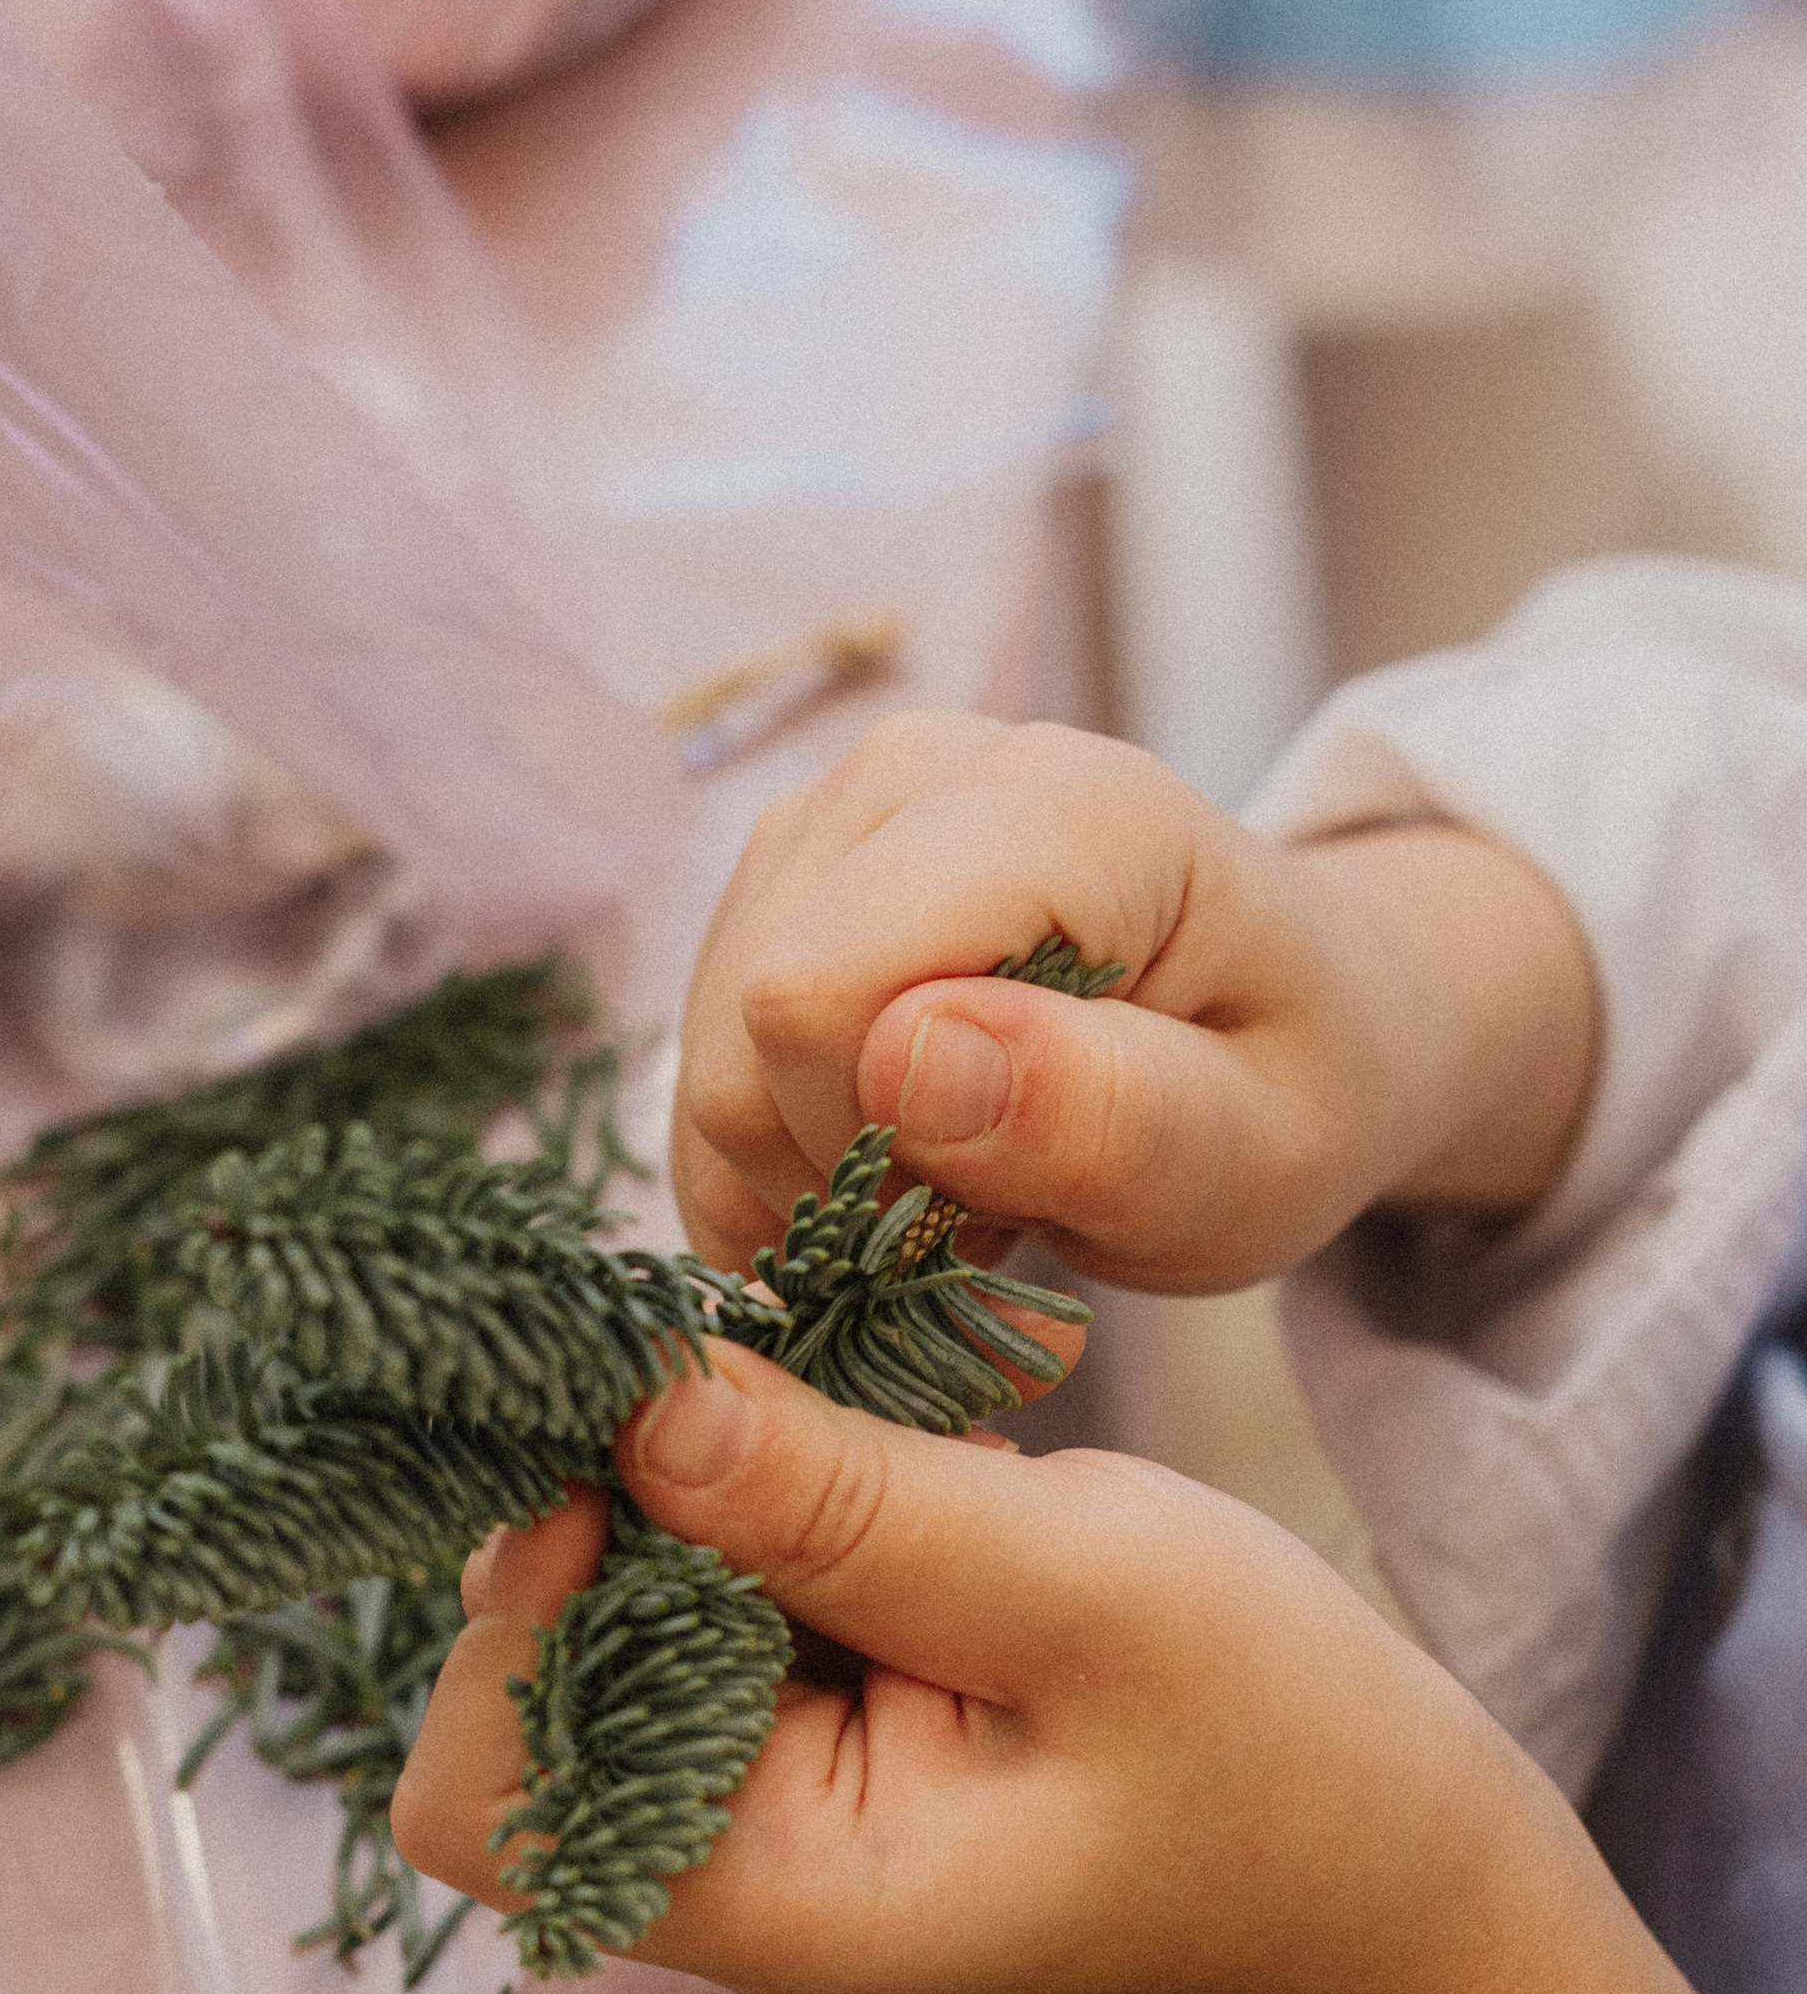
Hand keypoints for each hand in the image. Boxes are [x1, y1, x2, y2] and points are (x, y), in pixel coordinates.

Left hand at [394, 1346, 1761, 1993]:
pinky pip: (705, 1559)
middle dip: (608, 1499)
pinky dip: (768, 1472)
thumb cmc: (1276, 1749)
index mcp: (766, 1890)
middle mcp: (717, 1848)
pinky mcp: (801, 1694)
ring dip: (696, 1466)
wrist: (1392, 1860)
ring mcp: (751, 1771)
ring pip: (601, 1582)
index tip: (655, 1447)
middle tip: (770, 1377)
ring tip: (867, 1406)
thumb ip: (850, 1506)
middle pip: (511, 1664)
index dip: (517, 1607)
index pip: (477, 1786)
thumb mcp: (1085, 1593)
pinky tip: (899, 1433)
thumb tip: (637, 1398)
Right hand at [673, 711, 1599, 1290]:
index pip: (818, 996)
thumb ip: (1106, 1113)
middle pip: (746, 1043)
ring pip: (708, 1076)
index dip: (877, 1156)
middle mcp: (909, 773)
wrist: (1293, 1019)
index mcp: (1057, 807)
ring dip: (822, 1190)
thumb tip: (900, 1058)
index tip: (1008, 1215)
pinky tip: (904, 1177)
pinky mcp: (771, 886)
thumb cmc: (1289, 1087)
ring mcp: (822, 819)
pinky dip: (787, 1177)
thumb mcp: (1256, 1154)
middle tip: (995, 1220)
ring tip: (965, 1195)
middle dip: (850, 1187)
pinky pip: (701, 1087)